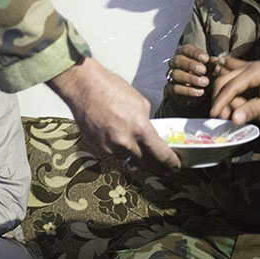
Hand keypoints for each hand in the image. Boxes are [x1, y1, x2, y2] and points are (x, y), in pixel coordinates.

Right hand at [49, 57, 180, 174]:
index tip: (175, 166)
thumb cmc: (110, 89)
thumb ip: (147, 124)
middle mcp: (125, 142)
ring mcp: (110, 147)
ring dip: (138, 158)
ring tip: (145, 156)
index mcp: (140, 129)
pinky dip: (120, 150)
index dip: (171, 164)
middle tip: (166, 171)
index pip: (161, 155)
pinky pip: (114, 154)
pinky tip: (121, 141)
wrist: (84, 87)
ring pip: (129, 160)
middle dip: (159, 169)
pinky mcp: (98, 148)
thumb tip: (150, 136)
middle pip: (147, 164)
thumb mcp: (140, 104)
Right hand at [165, 45, 217, 103]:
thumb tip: (215, 60)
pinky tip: (200, 92)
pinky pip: (176, 88)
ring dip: (191, 78)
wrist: (201, 92)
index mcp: (184, 54)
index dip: (195, 53)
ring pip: (176, 74)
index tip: (206, 59)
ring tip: (205, 82)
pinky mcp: (171, 88)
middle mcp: (175, 63)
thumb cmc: (205, 75)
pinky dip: (188, 91)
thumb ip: (212, 64)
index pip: (186, 49)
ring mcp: (171, 75)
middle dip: (191, 65)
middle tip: (203, 70)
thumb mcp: (210, 69)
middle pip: (178, 60)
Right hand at [210, 57, 259, 123]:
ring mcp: (248, 69)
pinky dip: (225, 82)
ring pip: (226, 80)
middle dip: (221, 99)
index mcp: (256, 70)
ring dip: (225, 96)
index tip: (215, 115)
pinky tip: (216, 77)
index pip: (231, 86)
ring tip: (233, 112)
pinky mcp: (249, 75)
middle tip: (223, 117)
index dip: (221, 101)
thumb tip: (233, 119)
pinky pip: (232, 76)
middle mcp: (249, 66)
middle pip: (224, 80)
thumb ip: (252, 110)